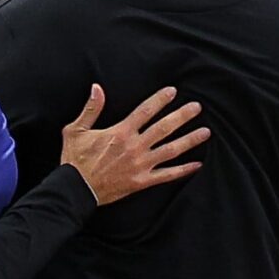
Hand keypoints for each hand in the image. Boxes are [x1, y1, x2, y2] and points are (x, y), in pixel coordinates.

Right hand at [60, 85, 208, 204]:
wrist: (74, 189)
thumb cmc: (74, 160)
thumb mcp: (75, 131)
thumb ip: (90, 109)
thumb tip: (97, 88)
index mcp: (120, 133)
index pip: (145, 111)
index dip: (160, 100)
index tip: (173, 92)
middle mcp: (134, 147)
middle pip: (164, 128)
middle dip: (182, 116)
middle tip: (197, 108)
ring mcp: (140, 164)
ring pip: (171, 150)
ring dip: (189, 140)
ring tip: (205, 132)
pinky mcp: (142, 181)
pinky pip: (167, 175)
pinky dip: (183, 170)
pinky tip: (197, 164)